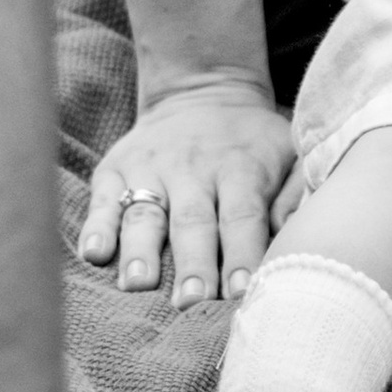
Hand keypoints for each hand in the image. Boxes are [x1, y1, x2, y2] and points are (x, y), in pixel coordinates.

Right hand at [79, 72, 295, 306]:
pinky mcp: (115, 168)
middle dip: (191, 264)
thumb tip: (294, 235)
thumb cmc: (254, 141)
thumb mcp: (291, 151)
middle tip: (190, 303)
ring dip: (140, 251)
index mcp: (241, 169)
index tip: (242, 293)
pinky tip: (94, 253)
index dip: (242, 254)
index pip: (242, 216)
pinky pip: (102, 200)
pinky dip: (97, 226)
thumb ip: (297, 193)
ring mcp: (150, 169)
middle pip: (192, 222)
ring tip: (138, 285)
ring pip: (144, 214)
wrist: (204, 88)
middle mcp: (193, 170)